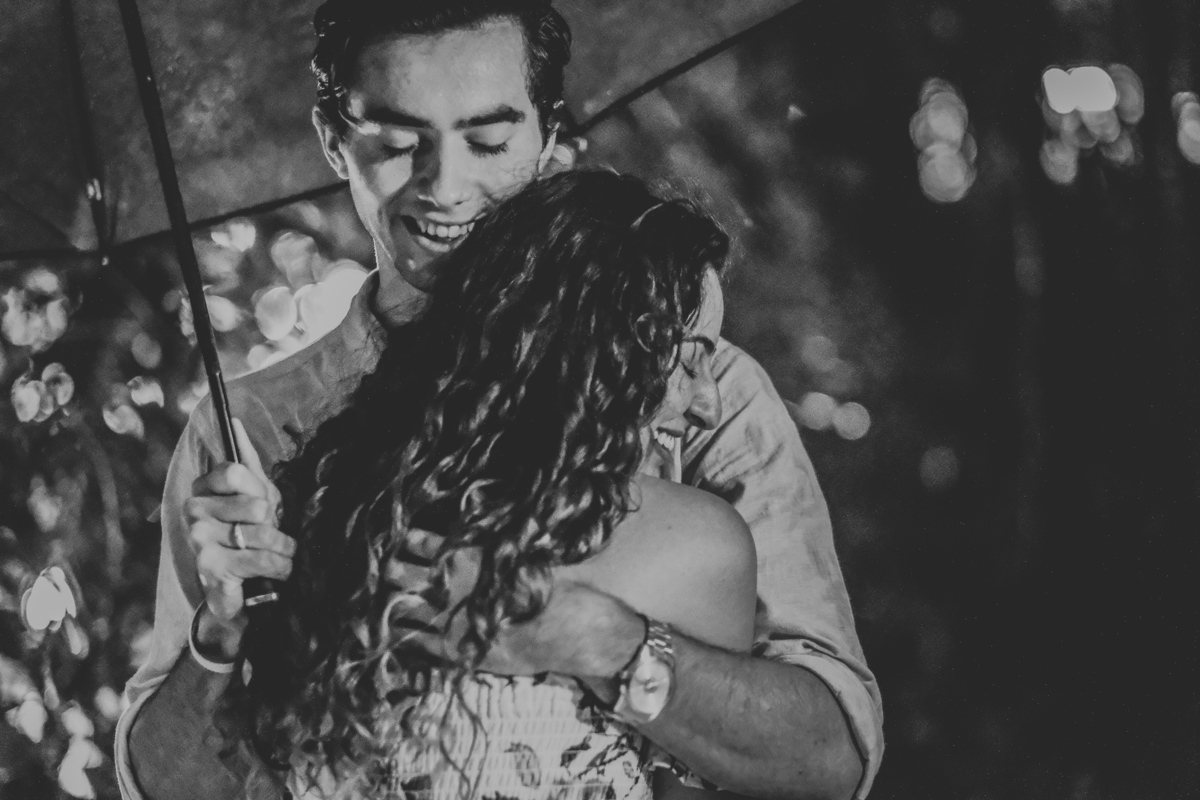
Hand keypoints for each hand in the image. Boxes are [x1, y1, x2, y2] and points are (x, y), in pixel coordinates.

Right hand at [186, 419, 294, 659]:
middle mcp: (193, 511)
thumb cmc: (249, 538)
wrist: (241, 592)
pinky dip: (281, 567)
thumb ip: (247, 462)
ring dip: (284, 548)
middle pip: (255, 504)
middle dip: (276, 524)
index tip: (265, 506)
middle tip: (274, 535)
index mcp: (202, 488)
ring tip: (283, 554)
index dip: (260, 489)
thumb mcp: (255, 495)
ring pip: (262, 533)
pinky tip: (280, 571)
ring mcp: (198, 539)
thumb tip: (234, 422)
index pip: (234, 471)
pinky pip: (262, 559)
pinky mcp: (210, 567)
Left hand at [382, 528, 640, 680]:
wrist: (573, 631)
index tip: (390, 534)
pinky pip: (413, 644)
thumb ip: (489, 543)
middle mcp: (451, 587)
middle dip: (385, 568)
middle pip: (400, 573)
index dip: (402, 538)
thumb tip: (470, 525)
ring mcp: (449, 622)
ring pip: (399, 608)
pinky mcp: (454, 651)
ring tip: (369, 598)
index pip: (418, 541)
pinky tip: (388, 632)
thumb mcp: (521, 552)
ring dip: (384, 602)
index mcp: (465, 557)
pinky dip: (398, 635)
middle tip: (370, 565)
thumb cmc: (553, 586)